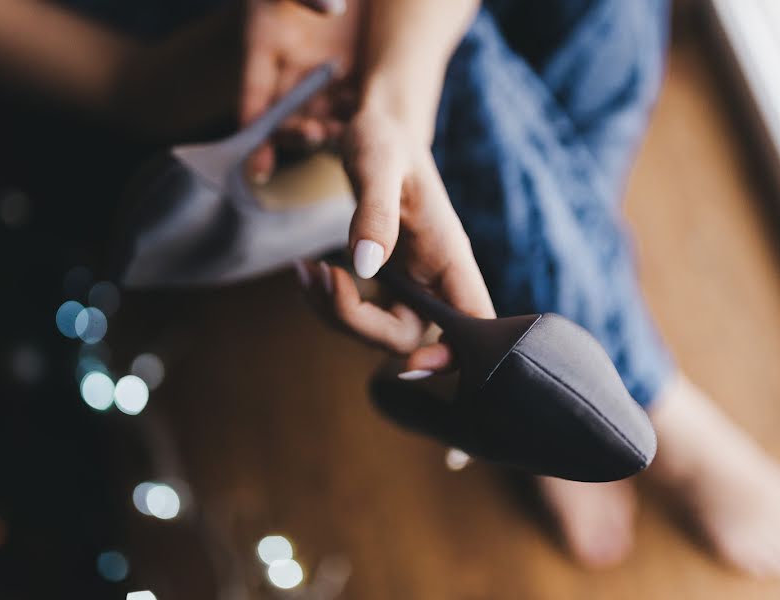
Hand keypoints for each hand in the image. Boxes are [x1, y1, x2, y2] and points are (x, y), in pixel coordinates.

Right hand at [241, 0, 360, 180]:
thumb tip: (332, 10)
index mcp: (263, 43)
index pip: (252, 99)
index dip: (255, 135)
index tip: (259, 166)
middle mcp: (290, 66)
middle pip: (287, 116)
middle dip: (298, 134)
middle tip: (317, 135)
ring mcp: (322, 71)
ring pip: (321, 115)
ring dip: (331, 132)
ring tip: (345, 134)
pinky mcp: (355, 72)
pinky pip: (353, 104)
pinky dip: (360, 117)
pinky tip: (374, 124)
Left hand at [298, 110, 495, 371]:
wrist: (377, 131)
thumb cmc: (385, 140)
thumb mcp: (377, 164)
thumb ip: (374, 212)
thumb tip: (364, 267)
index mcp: (450, 255)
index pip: (474, 321)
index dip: (454, 354)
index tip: (412, 362)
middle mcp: (434, 277)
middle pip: (408, 337)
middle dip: (356, 322)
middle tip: (322, 276)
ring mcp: (410, 284)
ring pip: (376, 333)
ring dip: (334, 313)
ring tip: (305, 271)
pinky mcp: (385, 283)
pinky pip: (357, 314)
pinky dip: (327, 302)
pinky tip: (307, 271)